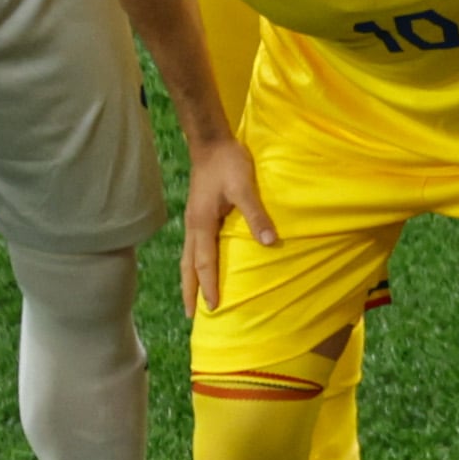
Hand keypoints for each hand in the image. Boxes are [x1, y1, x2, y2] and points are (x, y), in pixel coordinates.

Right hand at [180, 135, 274, 316]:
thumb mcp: (245, 187)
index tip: (213, 308)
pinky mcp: (199, 215)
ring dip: (190, 279)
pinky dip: (195, 263)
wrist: (212, 143)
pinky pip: (194, 247)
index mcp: (202, 224)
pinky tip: (202, 267)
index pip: (204, 263)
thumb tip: (270, 243)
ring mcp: (194, 221)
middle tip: (192, 316)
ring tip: (192, 299)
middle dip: (190, 291)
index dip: (208, 287)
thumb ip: (256, 215)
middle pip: (188, 266)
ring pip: (188, 257)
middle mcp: (193, 226)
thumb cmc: (228, 164)